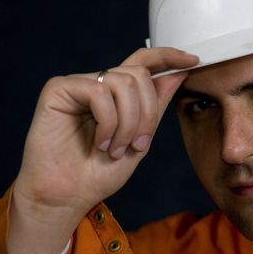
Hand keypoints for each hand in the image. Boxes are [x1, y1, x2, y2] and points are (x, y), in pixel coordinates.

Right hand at [8, 47, 197, 253]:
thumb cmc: (100, 172)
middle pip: (139, 75)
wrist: (67, 197)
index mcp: (118, 94)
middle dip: (147, 113)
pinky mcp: (58, 89)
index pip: (144, 63)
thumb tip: (178, 73)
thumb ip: (155, 106)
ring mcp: (78, 84)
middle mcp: (99, 84)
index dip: (169, 56)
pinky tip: (101, 143)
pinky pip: (99, 92)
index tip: (193, 60)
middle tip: (138, 144)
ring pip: (123, 83)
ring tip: (116, 149)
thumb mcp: (140, 139)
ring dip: (128, 122)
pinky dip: (108, 122)